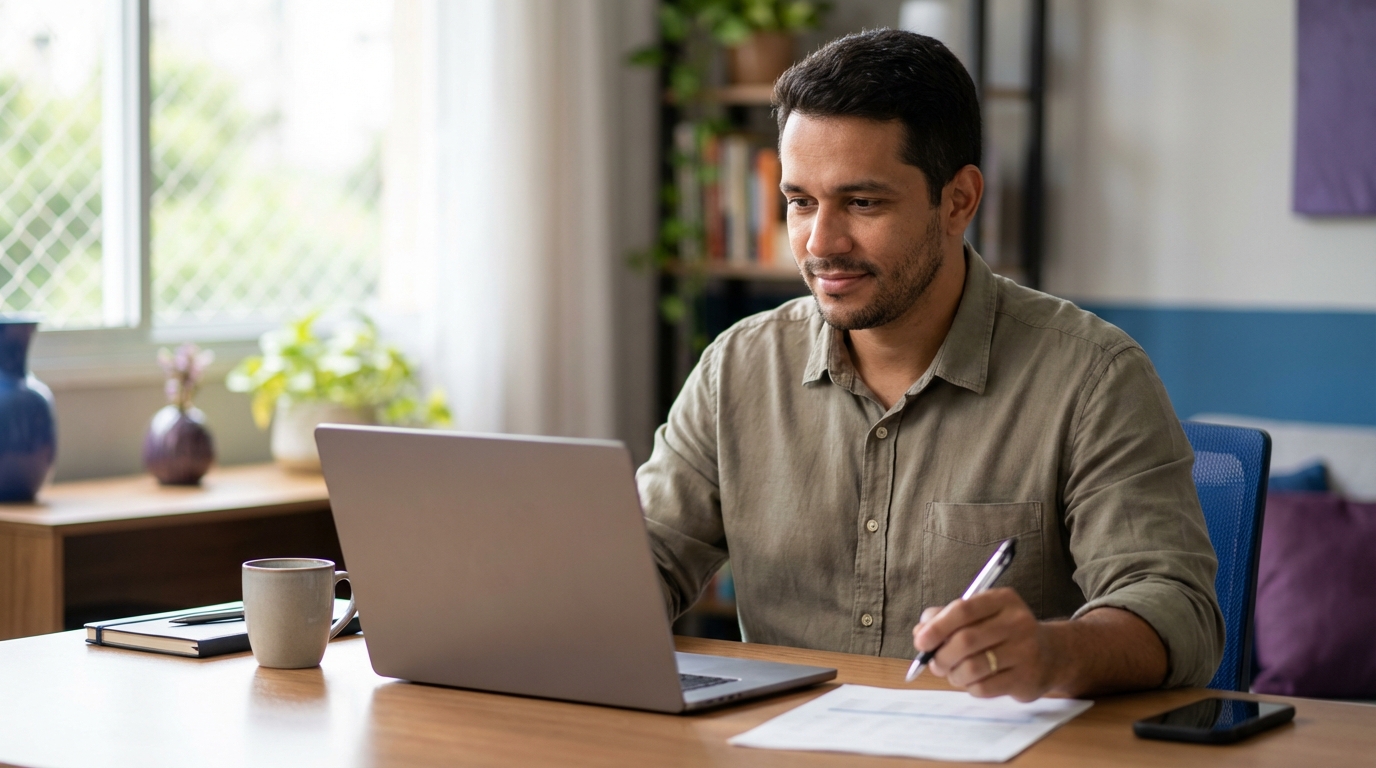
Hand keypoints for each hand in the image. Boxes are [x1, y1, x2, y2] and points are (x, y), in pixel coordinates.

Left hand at [911, 587, 1059, 701]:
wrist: (1051, 654)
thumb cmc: (1003, 633)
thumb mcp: (980, 615)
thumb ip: (947, 618)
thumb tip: (920, 632)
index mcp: (1002, 600)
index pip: (963, 610)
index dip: (937, 627)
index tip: (921, 641)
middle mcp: (1018, 622)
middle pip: (965, 640)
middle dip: (941, 656)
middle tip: (934, 663)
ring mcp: (1025, 651)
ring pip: (972, 667)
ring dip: (954, 674)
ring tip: (953, 673)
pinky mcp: (1027, 679)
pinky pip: (984, 687)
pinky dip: (970, 687)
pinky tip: (973, 682)